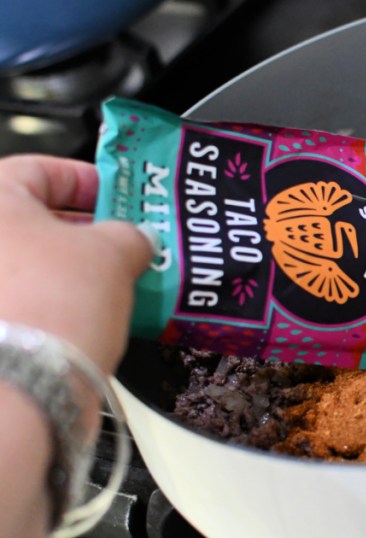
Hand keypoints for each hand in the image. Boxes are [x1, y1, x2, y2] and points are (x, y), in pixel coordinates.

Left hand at [0, 155, 152, 373]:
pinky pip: (24, 302)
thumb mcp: (114, 252)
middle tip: (126, 243)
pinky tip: (92, 317)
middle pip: (34, 222)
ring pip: (30, 266)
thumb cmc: (52, 303)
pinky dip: (56, 304)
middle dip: (84, 233)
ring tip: (117, 284)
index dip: (86, 180)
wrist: (21, 385)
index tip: (117, 195)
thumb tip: (137, 238)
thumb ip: (130, 234)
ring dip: (72, 271)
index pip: (40, 170)